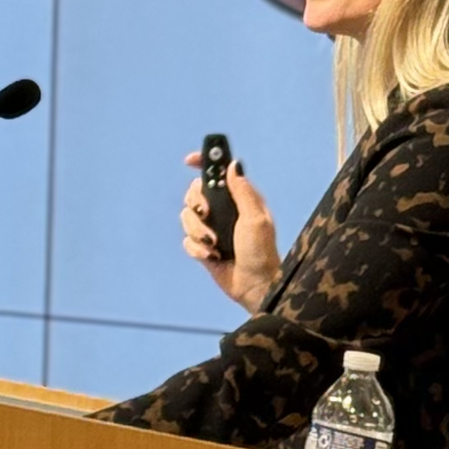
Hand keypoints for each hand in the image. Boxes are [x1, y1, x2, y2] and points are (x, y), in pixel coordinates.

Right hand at [181, 150, 279, 311]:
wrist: (254, 286)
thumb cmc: (261, 252)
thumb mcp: (255, 218)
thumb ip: (242, 191)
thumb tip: (233, 164)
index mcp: (239, 199)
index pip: (218, 173)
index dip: (203, 163)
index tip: (189, 161)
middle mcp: (224, 210)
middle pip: (194, 193)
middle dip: (196, 203)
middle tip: (206, 212)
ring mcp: (212, 229)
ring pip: (187, 217)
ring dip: (197, 230)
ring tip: (214, 243)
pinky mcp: (203, 247)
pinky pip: (187, 240)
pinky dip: (197, 248)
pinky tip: (212, 256)